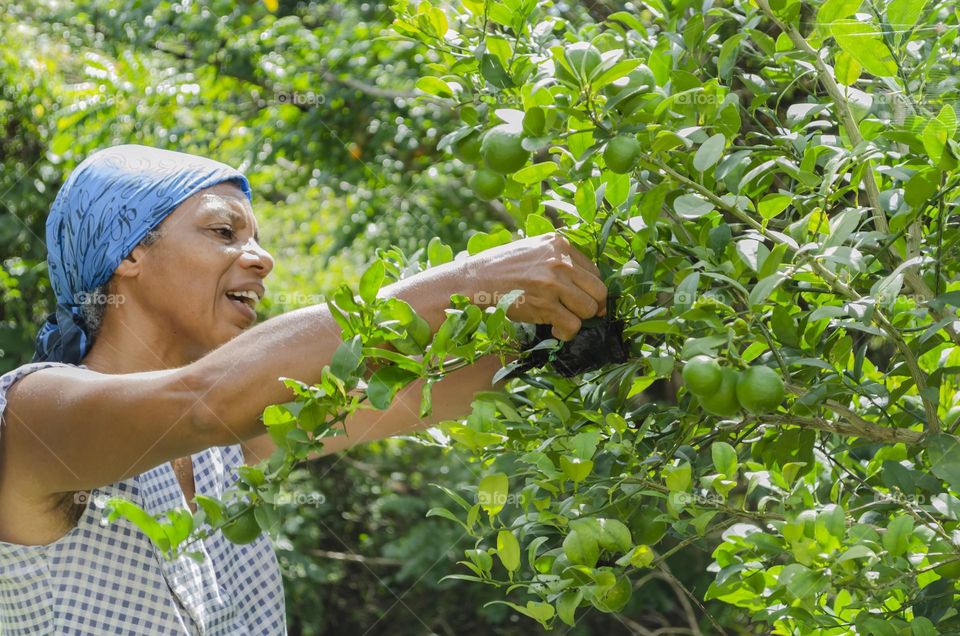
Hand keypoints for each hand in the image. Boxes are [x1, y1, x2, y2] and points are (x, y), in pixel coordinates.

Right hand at [462, 233, 607, 340]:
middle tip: (580, 313)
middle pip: (598, 290)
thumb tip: (580, 278)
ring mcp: (554, 283)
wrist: (475, 280)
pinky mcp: (546, 305)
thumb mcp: (532, 248)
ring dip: (578, 319)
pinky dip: (566, 333)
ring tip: (562, 321)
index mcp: (559, 244)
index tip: (582, 299)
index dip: (590, 289)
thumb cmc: (500, 267)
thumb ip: (556, 257)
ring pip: (589, 309)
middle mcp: (561, 260)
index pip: (594, 271)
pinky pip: (573, 325)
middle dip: (592, 306)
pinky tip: (554, 329)